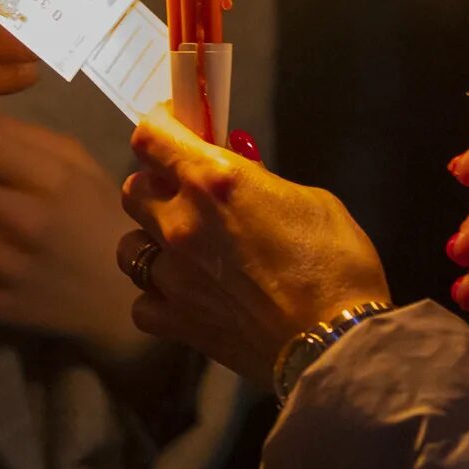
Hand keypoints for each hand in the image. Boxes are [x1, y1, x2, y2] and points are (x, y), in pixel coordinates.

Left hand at [121, 104, 390, 390]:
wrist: (339, 342)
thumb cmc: (338, 267)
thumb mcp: (311, 200)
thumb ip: (262, 181)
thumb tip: (241, 168)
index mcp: (215, 181)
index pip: (151, 137)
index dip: (158, 126)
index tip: (172, 127)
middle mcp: (183, 223)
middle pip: (133, 190)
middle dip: (156, 186)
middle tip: (186, 192)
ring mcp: (175, 277)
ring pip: (129, 248)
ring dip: (151, 243)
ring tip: (184, 251)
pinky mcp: (178, 322)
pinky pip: (143, 303)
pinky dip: (159, 298)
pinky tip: (187, 296)